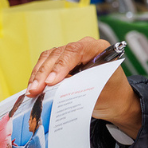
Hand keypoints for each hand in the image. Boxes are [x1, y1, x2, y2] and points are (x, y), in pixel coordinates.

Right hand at [27, 37, 141, 138]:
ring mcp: (72, 54)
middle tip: (35, 89)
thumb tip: (57, 86)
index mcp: (98, 49)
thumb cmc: (112, 94)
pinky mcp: (63, 62)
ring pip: (49, 58)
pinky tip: (33, 88)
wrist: (115, 100)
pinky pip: (47, 64)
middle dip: (45, 72)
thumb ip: (80, 86)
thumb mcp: (99, 92)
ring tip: (32, 91)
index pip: (75, 51)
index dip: (61, 65)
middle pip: (59, 54)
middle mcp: (84, 47)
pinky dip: (39, 76)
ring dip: (38, 74)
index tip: (51, 81)